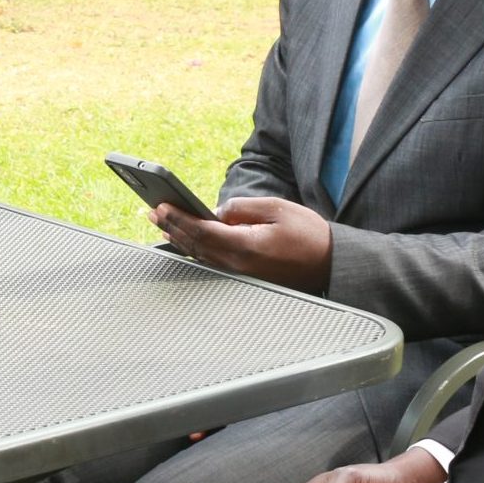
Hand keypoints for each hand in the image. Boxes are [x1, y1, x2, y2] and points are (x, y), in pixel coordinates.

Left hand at [150, 196, 333, 293]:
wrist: (331, 264)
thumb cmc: (309, 235)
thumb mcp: (277, 208)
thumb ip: (242, 207)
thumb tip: (216, 210)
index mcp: (245, 246)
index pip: (201, 231)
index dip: (178, 217)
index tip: (162, 206)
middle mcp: (238, 265)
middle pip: (195, 245)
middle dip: (172, 226)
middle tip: (153, 212)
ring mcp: (241, 274)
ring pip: (201, 255)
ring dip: (180, 238)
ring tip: (163, 223)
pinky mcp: (245, 277)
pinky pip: (212, 262)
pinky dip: (195, 249)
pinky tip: (186, 241)